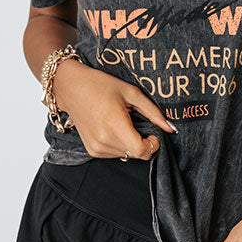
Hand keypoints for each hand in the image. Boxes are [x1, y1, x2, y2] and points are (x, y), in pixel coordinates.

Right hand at [52, 59, 176, 159]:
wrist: (71, 87)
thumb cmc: (101, 85)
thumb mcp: (131, 92)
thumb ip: (152, 112)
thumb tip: (170, 127)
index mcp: (114, 124)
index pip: (141, 151)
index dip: (153, 145)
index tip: (154, 133)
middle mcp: (103, 140)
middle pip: (136, 155)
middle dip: (143, 142)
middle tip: (138, 122)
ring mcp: (95, 148)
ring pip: (127, 156)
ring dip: (131, 143)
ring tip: (123, 122)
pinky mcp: (91, 151)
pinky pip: (115, 154)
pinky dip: (120, 144)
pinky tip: (113, 127)